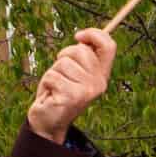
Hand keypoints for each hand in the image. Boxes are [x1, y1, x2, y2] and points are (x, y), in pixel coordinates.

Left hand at [26, 28, 114, 142]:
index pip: (109, 46)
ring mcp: (86, 91)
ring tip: (56, 87)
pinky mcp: (72, 97)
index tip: (78, 35)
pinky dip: (46, 82)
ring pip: (63, 63)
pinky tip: (51, 94)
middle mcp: (99, 83)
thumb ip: (81, 58)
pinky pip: (52, 75)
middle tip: (61, 73)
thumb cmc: (58, 92)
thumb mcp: (73, 72)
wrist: (49, 122)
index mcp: (102, 75)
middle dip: (64, 56)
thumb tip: (83, 36)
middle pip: (80, 51)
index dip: (95, 34)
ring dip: (53, 72)